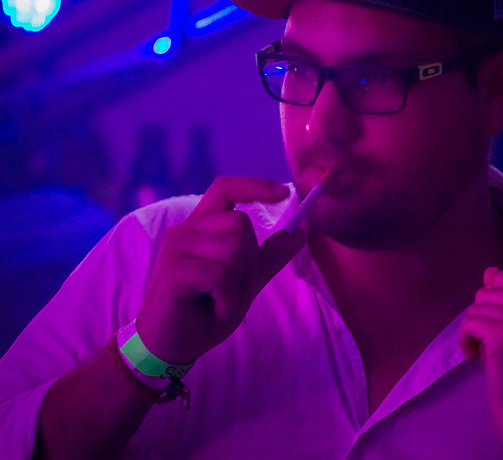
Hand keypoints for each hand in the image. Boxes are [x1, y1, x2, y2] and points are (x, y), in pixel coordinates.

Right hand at [136, 176, 305, 363]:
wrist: (173, 346)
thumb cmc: (206, 309)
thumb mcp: (247, 279)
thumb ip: (270, 254)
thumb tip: (300, 230)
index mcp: (202, 227)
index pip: (225, 188)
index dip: (255, 186)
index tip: (284, 193)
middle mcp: (185, 231)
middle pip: (240, 224)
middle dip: (249, 261)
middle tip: (233, 287)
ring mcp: (175, 250)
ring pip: (232, 250)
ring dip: (237, 284)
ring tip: (220, 300)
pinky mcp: (172, 273)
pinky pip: (219, 276)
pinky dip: (227, 299)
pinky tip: (215, 309)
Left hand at [458, 267, 502, 447]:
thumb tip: (490, 271)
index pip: (501, 278)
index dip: (494, 305)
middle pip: (485, 291)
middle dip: (482, 318)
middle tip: (497, 346)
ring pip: (475, 307)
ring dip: (473, 331)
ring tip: (490, 354)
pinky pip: (468, 323)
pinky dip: (465, 342)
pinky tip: (478, 359)